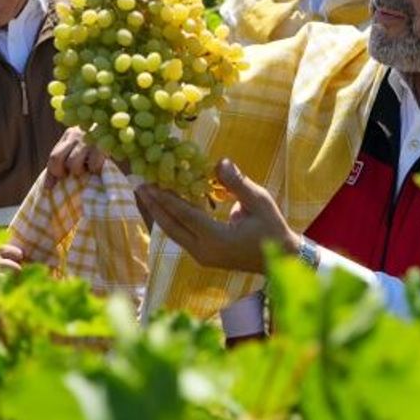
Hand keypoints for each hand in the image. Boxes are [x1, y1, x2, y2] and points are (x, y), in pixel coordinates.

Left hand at [45, 127, 105, 186]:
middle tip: (73, 176)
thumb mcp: (80, 151)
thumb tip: (48, 188)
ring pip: (74, 164)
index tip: (51, 188)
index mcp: (69, 135)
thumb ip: (65, 163)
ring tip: (87, 170)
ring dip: (79, 171)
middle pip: (57, 158)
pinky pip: (93, 165)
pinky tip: (99, 168)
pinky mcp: (103, 145)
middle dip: (63, 172)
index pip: (53, 156)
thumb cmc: (99, 149)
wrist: (120, 132)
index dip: (52, 174)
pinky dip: (95, 170)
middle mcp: (77, 134)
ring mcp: (89, 139)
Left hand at [135, 159, 299, 273]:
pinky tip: (164, 205)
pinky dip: (171, 220)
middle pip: (171, 226)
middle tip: (139, 186)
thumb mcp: (259, 201)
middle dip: (154, 206)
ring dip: (159, 213)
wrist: (280, 257)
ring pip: (173, 233)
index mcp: (218, 239)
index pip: (186, 216)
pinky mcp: (203, 256)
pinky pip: (181, 236)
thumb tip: (219, 162)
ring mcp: (202, 256)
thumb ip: (237, 183)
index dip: (167, 199)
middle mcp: (205, 251)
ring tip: (145, 194)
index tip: (150, 184)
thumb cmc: (272, 227)